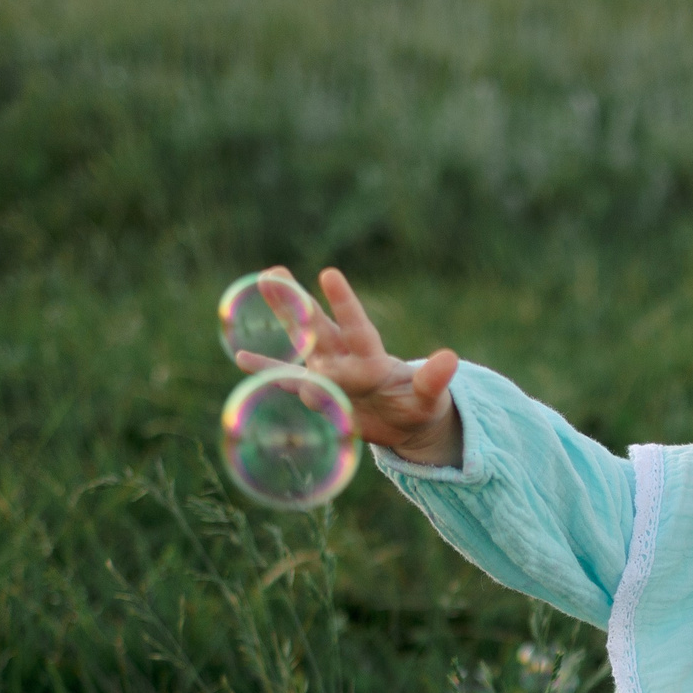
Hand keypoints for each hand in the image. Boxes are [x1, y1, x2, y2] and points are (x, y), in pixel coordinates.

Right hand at [239, 267, 461, 464]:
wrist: (402, 420)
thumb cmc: (418, 404)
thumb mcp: (430, 397)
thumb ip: (434, 380)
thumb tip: (451, 358)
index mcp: (370, 354)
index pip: (355, 325)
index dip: (343, 302)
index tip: (328, 274)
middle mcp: (344, 356)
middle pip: (317, 325)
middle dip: (296, 300)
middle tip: (272, 271)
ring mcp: (327, 370)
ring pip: (299, 342)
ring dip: (281, 319)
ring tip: (260, 286)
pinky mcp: (317, 391)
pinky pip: (287, 379)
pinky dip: (266, 371)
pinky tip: (241, 357)